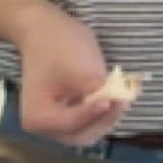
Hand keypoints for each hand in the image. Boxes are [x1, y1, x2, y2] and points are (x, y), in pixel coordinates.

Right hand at [14, 2, 123, 143]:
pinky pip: (85, 121)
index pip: (73, 124)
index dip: (96, 113)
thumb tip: (112, 103)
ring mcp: (53, 122)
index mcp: (38, 118)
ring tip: (122, 99)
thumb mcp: (79, 68)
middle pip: (81, 134)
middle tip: (123, 102)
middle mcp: (42, 128)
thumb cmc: (57, 46)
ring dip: (105, 118)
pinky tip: (115, 99)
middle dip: (103, 120)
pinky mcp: (63, 113)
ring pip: (86, 130)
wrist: (43, 28)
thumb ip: (96, 92)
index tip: (116, 100)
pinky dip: (100, 113)